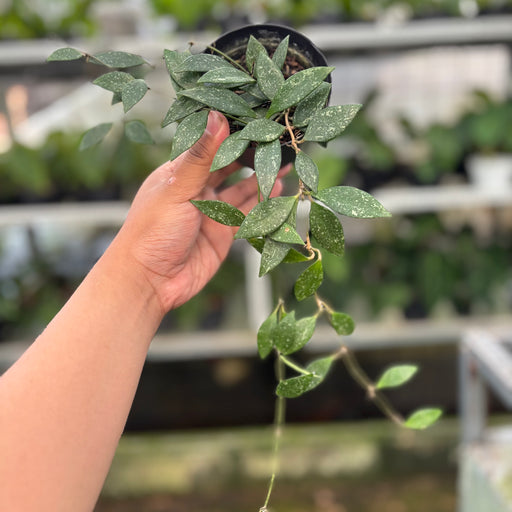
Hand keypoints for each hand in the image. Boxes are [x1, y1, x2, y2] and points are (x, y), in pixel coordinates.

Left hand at [113, 111, 288, 312]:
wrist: (150, 281)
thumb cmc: (152, 231)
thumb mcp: (177, 188)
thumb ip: (201, 156)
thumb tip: (216, 117)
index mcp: (179, 172)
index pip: (210, 145)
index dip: (232, 134)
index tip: (256, 120)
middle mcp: (197, 189)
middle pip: (229, 166)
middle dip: (251, 155)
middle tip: (276, 141)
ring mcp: (211, 211)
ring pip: (242, 189)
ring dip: (261, 177)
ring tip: (285, 162)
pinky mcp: (223, 232)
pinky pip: (247, 213)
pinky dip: (263, 202)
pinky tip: (276, 188)